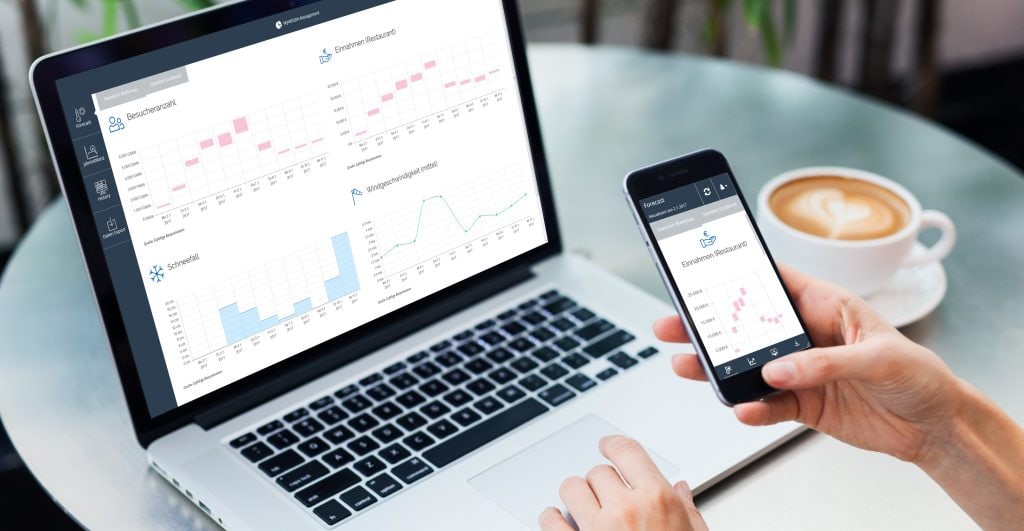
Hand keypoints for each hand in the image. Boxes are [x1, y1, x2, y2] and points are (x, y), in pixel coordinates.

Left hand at [539, 435, 707, 530]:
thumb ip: (686, 511)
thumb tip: (680, 489)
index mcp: (657, 500)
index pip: (626, 451)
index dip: (613, 445)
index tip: (607, 446)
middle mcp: (624, 510)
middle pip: (598, 472)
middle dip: (602, 482)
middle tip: (608, 495)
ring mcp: (596, 530)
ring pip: (571, 489)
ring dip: (576, 496)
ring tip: (584, 507)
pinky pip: (549, 521)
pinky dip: (551, 519)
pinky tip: (558, 522)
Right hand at [655, 265, 962, 463]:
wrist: (934, 426)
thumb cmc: (918, 374)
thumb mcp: (879, 357)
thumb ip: (825, 362)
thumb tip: (778, 369)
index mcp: (823, 305)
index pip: (772, 281)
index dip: (736, 273)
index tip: (700, 272)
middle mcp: (805, 335)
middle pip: (746, 325)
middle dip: (708, 325)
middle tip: (674, 325)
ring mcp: (799, 371)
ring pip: (746, 365)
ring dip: (716, 368)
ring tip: (688, 366)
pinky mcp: (802, 404)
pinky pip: (767, 404)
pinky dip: (751, 408)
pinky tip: (741, 407)